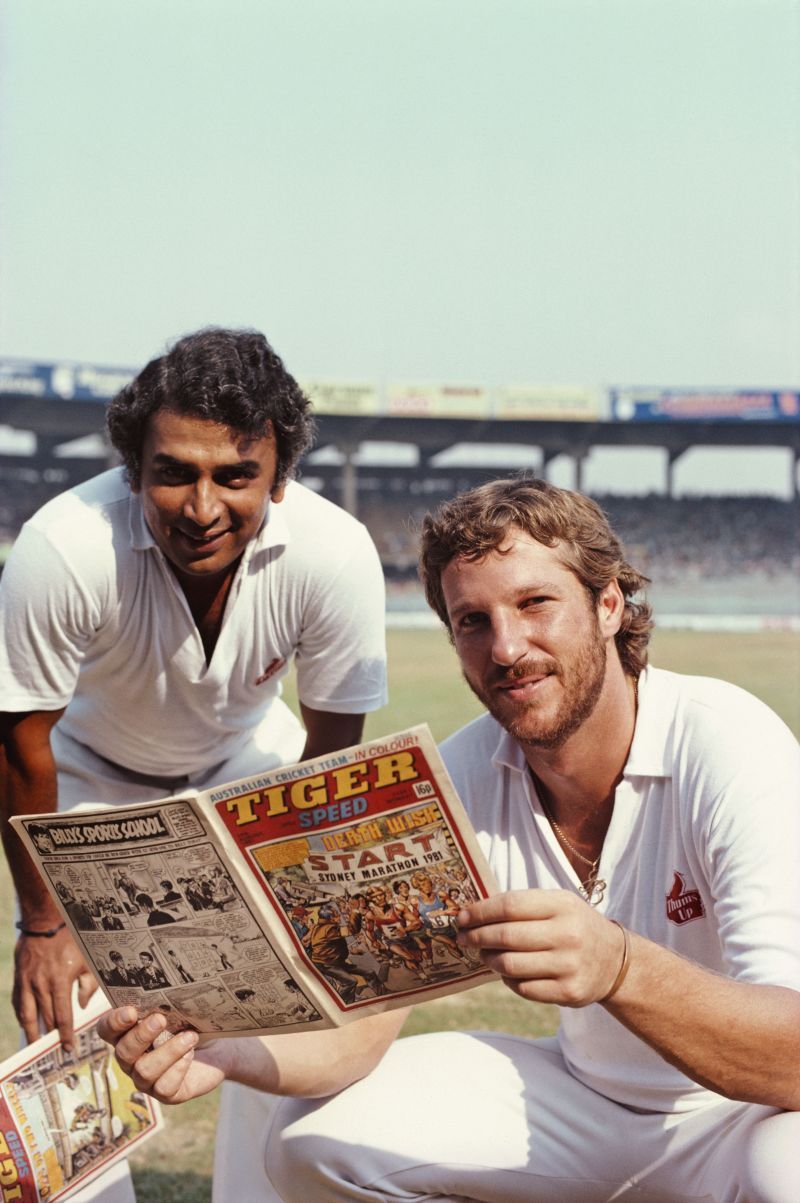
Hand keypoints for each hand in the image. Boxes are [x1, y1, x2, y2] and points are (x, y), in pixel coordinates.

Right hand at [14, 927, 98, 1047]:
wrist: (45, 920)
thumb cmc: (71, 939)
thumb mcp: (87, 960)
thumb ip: (87, 985)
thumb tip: (81, 1006)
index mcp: (59, 981)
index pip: (62, 1016)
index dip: (66, 1035)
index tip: (69, 1048)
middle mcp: (40, 985)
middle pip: (45, 1019)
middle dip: (51, 1037)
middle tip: (55, 1052)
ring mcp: (26, 982)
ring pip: (28, 1016)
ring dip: (33, 1033)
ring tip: (37, 1046)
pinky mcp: (19, 978)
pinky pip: (18, 1004)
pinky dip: (22, 1017)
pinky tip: (26, 1024)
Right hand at [98, 1008, 226, 1104]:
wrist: (217, 1047)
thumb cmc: (192, 1023)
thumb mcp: (180, 1010)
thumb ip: (167, 1002)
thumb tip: (167, 988)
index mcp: (127, 1034)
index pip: (107, 1030)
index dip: (114, 1022)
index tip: (132, 1011)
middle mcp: (132, 1059)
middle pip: (124, 1052)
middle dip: (141, 1036)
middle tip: (160, 1020)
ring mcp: (146, 1079)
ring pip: (144, 1071)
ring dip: (168, 1051)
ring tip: (190, 1036)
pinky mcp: (166, 1093)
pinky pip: (164, 1087)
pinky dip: (178, 1068)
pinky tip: (190, 1054)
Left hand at [456, 888, 625, 1006]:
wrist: (615, 960)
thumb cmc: (574, 926)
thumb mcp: (558, 904)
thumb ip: (522, 905)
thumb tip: (473, 913)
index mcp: (563, 905)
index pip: (510, 906)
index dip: (480, 912)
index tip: (461, 917)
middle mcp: (568, 935)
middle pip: (506, 936)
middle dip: (477, 937)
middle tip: (463, 938)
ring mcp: (570, 966)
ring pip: (511, 965)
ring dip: (489, 960)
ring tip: (483, 954)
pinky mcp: (569, 993)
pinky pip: (523, 988)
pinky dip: (508, 979)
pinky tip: (506, 971)